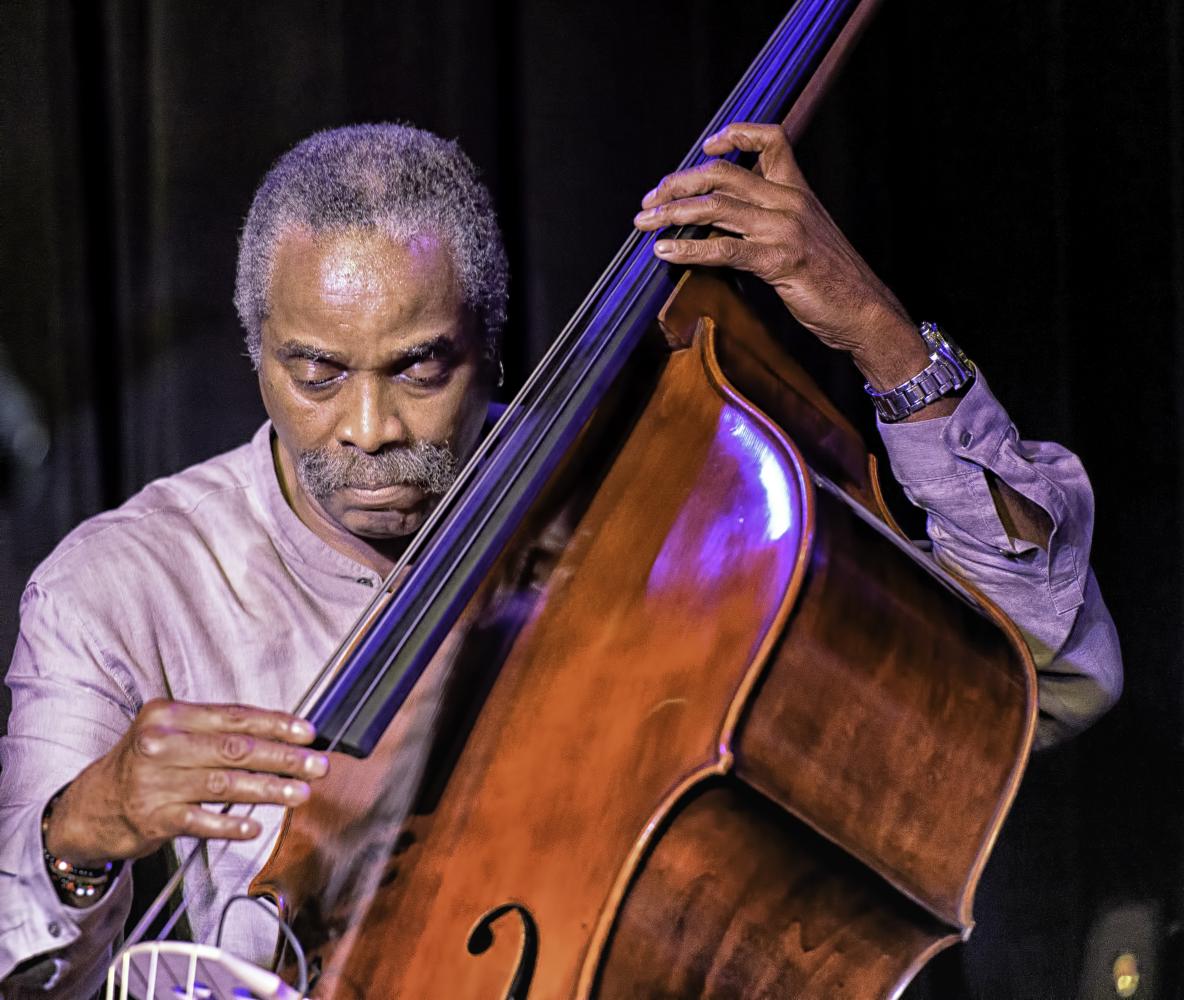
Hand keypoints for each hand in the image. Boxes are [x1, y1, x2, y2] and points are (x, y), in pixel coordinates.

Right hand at [43, 700, 328, 865]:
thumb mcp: (172, 734)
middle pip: (234, 749)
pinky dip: (230, 824)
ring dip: (268, 790)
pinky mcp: (152, 817)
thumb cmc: (145, 766)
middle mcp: (160, 744)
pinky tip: (254, 827)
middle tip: (316, 765)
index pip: (234, 717)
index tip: (308, 733)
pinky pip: (201, 821)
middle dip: (282, 757)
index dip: (276, 724)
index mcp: (170, 715)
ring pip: (224, 784)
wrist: (90, 807)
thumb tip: (280, 736)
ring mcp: (155, 782)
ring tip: (299, 793)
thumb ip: (218, 732)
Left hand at [633, 122, 930, 390]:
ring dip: (672, 214)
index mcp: (798, 191)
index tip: (705, 147)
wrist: (865, 311)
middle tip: (649, 200)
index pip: (771, 139)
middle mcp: (790, 202)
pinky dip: (688, 250)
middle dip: (679, 184)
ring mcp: (785, 229)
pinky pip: (724, 249)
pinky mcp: (779, 261)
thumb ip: (769, 222)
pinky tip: (664, 253)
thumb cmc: (832, 280)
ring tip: (644, 223)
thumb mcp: (804, 237)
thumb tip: (721, 224)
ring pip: (717, 207)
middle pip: (724, 173)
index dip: (736, 134)